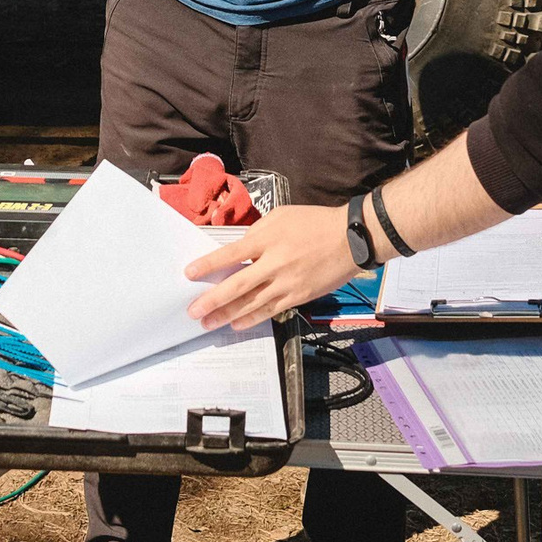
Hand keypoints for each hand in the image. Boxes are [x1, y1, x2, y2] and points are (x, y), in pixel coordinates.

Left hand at [185, 204, 356, 330]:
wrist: (351, 238)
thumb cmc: (316, 223)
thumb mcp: (282, 216)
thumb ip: (258, 233)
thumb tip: (240, 250)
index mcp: (268, 239)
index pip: (231, 254)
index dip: (209, 265)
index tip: (189, 274)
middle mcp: (275, 263)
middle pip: (237, 284)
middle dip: (212, 300)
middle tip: (193, 311)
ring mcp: (287, 283)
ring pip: (251, 303)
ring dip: (227, 315)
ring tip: (208, 323)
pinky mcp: (298, 296)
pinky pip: (270, 310)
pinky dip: (251, 319)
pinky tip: (236, 325)